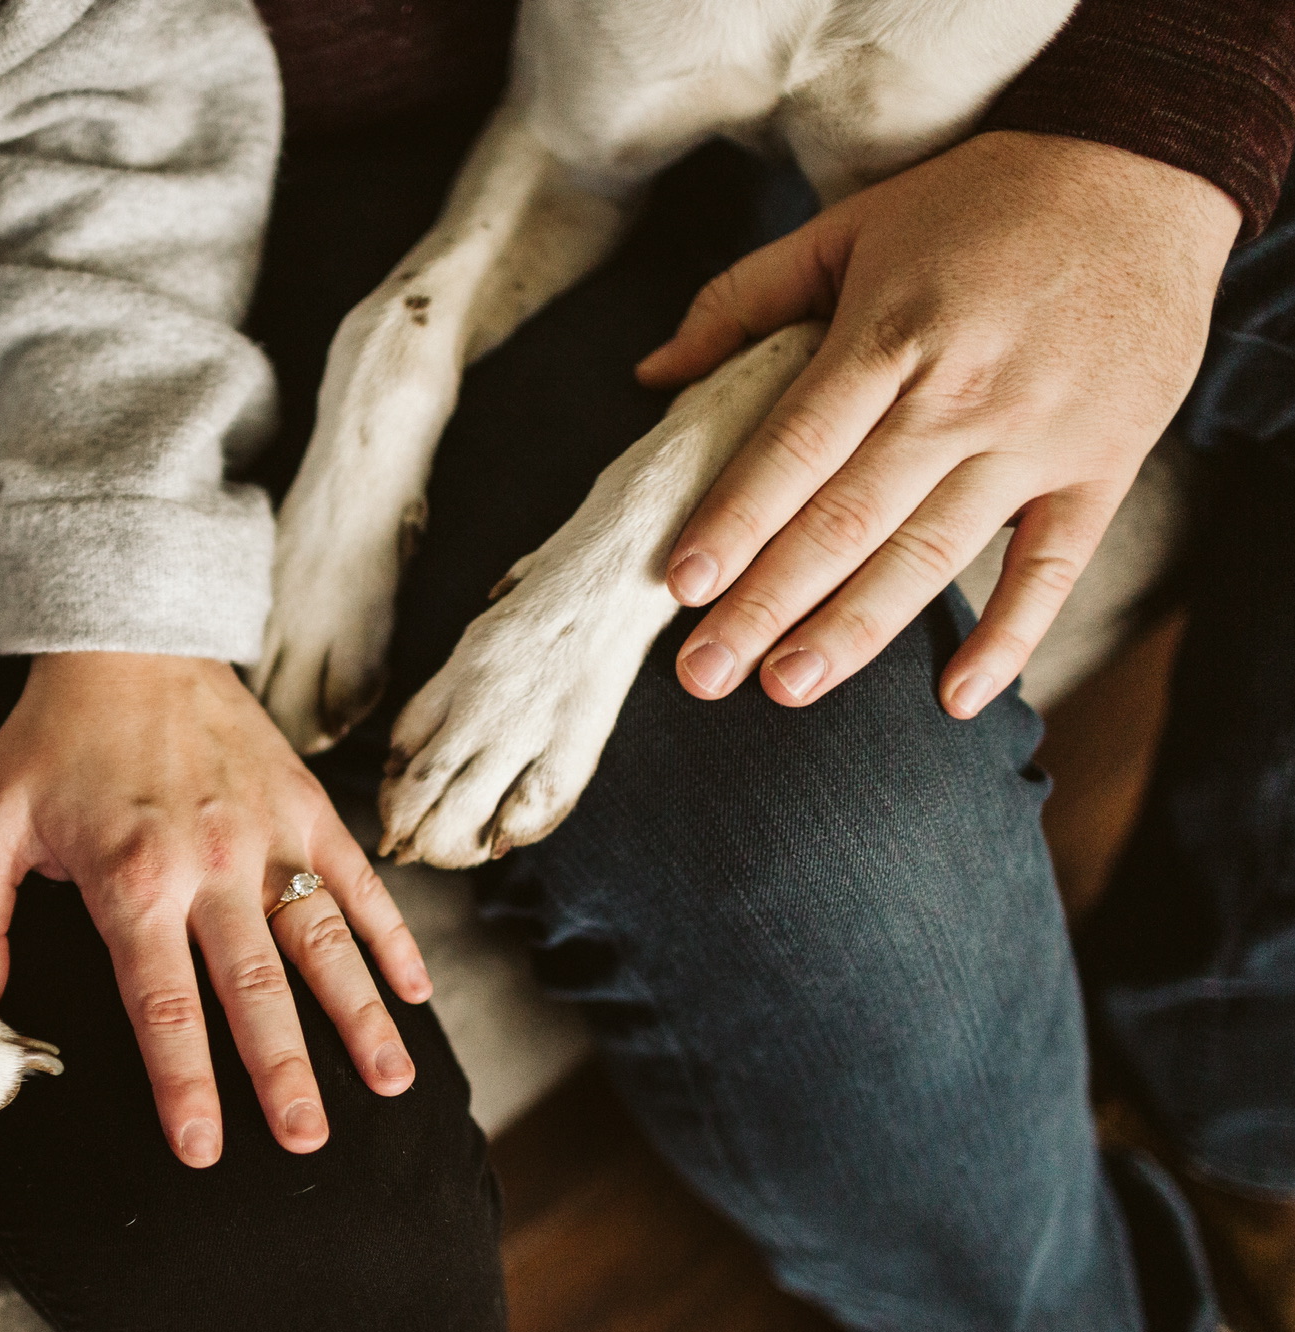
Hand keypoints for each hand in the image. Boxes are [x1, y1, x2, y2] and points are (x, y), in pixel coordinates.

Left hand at [0, 653, 431, 1167]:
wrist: (127, 637)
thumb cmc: (52, 738)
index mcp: (131, 878)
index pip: (163, 1003)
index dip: (185, 1083)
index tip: (203, 1148)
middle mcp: (210, 863)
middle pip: (254, 987)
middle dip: (283, 1071)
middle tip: (306, 1141)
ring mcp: (268, 833)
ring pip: (323, 941)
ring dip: (358, 1017)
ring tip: (389, 1083)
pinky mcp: (305, 804)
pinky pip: (358, 879)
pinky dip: (391, 937)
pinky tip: (415, 992)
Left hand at [639, 131, 1238, 717]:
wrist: (1144, 170)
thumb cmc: (977, 202)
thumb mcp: (849, 226)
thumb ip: (742, 299)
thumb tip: (649, 373)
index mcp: (889, 333)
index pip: (795, 446)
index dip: (736, 520)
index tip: (682, 585)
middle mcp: (961, 393)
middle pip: (847, 518)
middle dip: (768, 602)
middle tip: (706, 671)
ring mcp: (1036, 435)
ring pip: (932, 553)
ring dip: (857, 630)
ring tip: (788, 688)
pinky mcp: (1102, 463)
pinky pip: (1053, 566)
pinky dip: (1009, 637)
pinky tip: (953, 701)